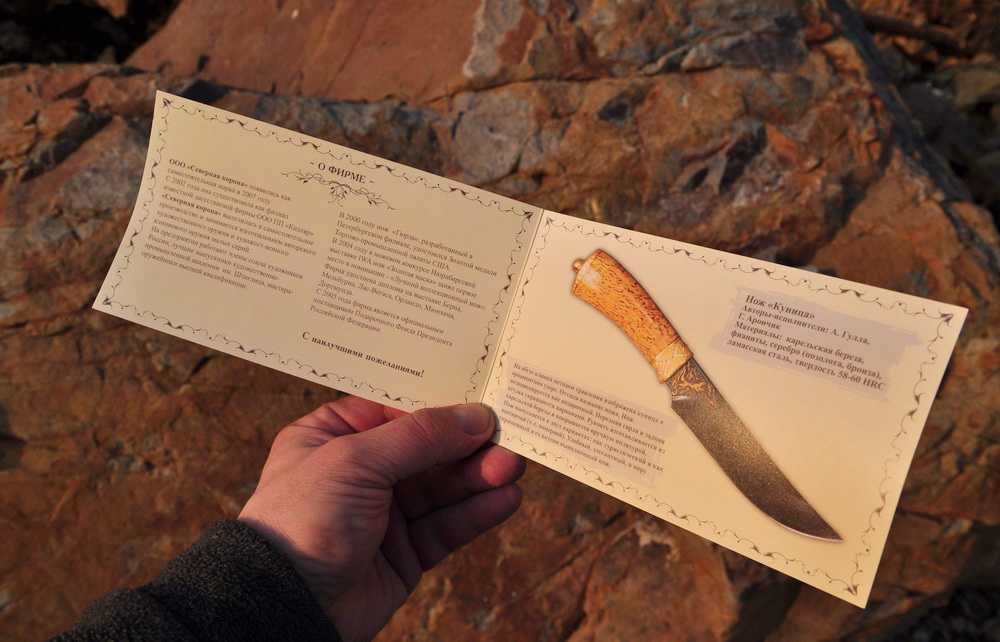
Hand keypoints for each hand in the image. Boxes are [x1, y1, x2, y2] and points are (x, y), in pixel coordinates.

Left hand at [238, 396, 524, 640]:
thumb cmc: (301, 521)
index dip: (440, 404)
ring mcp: (384, 513)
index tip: (482, 398)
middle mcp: (361, 472)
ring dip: (479, 476)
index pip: (397, 410)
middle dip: (468, 445)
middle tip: (508, 436)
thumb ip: (419, 436)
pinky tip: (504, 499)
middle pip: (428, 449)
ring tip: (513, 466)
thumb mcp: (356, 460)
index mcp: (334, 436)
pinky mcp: (405, 553)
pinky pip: (446, 526)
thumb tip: (474, 417)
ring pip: (443, 488)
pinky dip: (476, 512)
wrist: (285, 605)